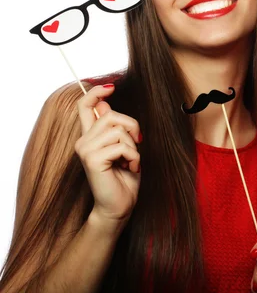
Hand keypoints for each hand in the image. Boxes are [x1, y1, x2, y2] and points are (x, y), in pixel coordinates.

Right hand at [75, 84, 141, 227]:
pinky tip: (130, 167)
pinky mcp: (92, 159)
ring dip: (133, 145)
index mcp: (90, 136)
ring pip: (118, 129)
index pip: (84, 106)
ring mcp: (85, 150)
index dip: (96, 92)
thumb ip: (115, 127)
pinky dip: (133, 156)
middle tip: (136, 145)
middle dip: (132, 127)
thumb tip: (105, 103)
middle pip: (110, 114)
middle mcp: (83, 141)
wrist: (120, 206)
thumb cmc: (125, 177)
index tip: (111, 87)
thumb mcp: (124, 146)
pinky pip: (122, 145)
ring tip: (130, 160)